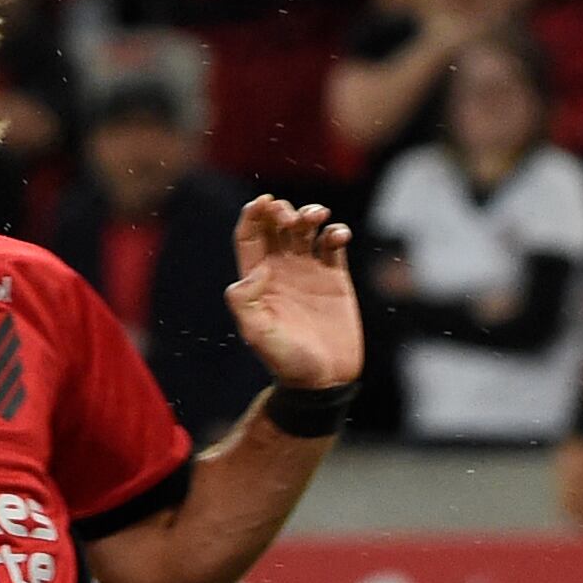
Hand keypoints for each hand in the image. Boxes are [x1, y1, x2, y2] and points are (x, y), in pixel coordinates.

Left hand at [226, 197, 361, 390]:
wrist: (323, 380)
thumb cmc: (286, 361)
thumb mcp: (257, 334)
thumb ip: (244, 301)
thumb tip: (256, 271)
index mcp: (258, 280)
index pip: (250, 237)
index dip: (253, 214)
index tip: (263, 201)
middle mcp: (282, 270)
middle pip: (278, 226)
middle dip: (283, 212)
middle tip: (291, 218)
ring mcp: (310, 271)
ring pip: (307, 229)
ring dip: (311, 214)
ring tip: (317, 217)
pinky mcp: (336, 278)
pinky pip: (334, 245)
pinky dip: (336, 232)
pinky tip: (338, 235)